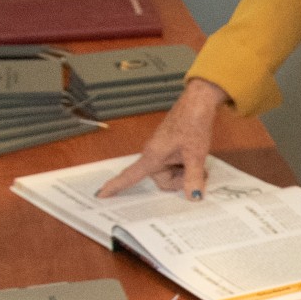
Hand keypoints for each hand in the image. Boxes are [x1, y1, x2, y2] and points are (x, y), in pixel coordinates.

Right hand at [95, 77, 229, 198]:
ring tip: (200, 163)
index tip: (101, 194)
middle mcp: (154, 154)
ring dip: (185, 172)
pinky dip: (186, 165)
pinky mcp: (171, 147)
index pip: (129, 175)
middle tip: (199, 173)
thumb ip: (194, 177)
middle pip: (162, 181)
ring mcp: (162, 150)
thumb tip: (193, 197)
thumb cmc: (192, 123)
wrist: (198, 102)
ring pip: (171, 173)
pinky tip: (198, 158)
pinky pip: (175, 164)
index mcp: (152, 156)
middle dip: (180, 180)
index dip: (115, 186)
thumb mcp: (195, 155)